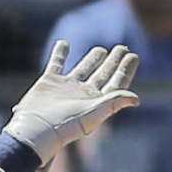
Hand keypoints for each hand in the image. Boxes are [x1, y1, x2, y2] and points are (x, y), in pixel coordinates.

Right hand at [5, 43, 139, 166]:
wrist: (35, 129)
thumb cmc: (66, 126)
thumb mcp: (95, 113)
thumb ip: (115, 101)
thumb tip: (136, 99)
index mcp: (96, 102)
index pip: (116, 83)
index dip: (125, 70)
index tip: (133, 56)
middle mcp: (82, 95)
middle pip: (102, 75)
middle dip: (113, 62)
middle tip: (122, 48)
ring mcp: (65, 88)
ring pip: (82, 69)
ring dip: (92, 59)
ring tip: (101, 50)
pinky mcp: (48, 82)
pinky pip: (55, 64)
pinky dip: (59, 53)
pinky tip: (63, 43)